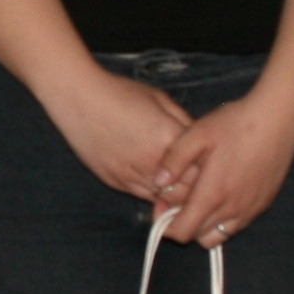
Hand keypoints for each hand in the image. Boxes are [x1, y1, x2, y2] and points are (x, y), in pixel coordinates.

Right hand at [42, 70, 202, 204]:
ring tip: (183, 189)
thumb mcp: (160, 100)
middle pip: (187, 192)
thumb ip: (184, 122)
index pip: (203, 169)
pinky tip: (160, 186)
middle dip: (197, 190)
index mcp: (168, 139)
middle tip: (203, 185)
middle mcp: (152, 163)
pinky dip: (155, 196)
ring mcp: (131, 176)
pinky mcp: (115, 182)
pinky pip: (143, 197)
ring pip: (165, 201)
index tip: (215, 167)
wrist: (78, 98)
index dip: (211, 171)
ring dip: (176, 197)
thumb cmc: (120, 93)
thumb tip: (199, 140)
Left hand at [152, 89, 293, 245]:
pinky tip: (221, 193)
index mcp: (212, 195)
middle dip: (183, 223)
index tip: (161, 205)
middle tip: (177, 199)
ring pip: (219, 235)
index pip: (182, 232)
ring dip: (204, 225)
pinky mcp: (264, 204)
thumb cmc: (236, 124)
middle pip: (199, 237)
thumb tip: (157, 183)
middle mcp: (233, 209)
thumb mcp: (197, 135)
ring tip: (199, 198)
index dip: (165, 225)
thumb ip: (173, 161)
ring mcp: (251, 209)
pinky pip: (238, 225)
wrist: (278, 118)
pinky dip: (224, 219)